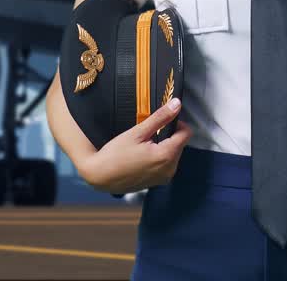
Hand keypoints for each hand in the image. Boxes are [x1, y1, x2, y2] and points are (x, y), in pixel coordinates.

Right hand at [77, 98, 192, 194]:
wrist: (100, 177)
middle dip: (169, 135)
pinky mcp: (158, 182)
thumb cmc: (115, 154)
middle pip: (180, 144)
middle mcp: (170, 169)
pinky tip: (143, 155)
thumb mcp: (137, 132)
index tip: (163, 120)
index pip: (186, 133)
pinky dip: (159, 157)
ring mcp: (164, 178)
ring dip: (164, 146)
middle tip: (149, 132)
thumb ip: (160, 118)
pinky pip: (166, 165)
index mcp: (167, 155)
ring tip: (144, 144)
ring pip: (174, 154)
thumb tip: (176, 104)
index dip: (177, 123)